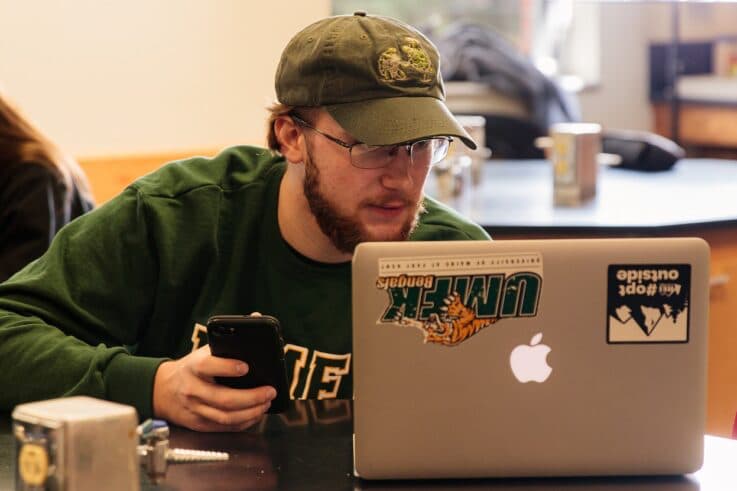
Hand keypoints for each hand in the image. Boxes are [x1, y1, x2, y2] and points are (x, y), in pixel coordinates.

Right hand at [153, 345, 276, 431]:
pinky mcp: (199, 423)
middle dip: (251, 397)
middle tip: (270, 391)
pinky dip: (244, 422)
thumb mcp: (206, 350)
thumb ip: (230, 337)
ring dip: (251, 412)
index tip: (246, 367)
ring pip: (226, 416)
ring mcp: (195, 408)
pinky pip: (224, 427)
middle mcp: (193, 389)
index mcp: (194, 367)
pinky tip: (256, 414)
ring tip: (266, 403)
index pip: (208, 367)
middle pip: (224, 398)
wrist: (163, 389)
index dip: (227, 367)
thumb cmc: (192, 367)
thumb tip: (256, 316)